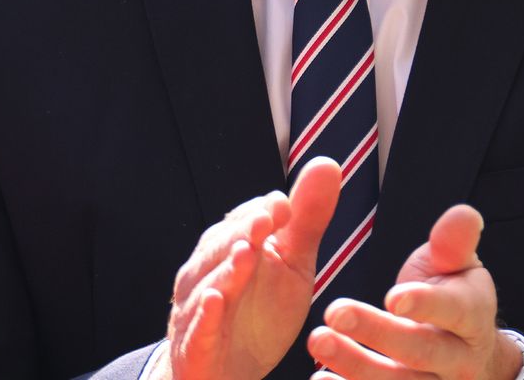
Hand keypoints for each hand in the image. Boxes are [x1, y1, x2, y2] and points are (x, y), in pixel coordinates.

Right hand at [151, 157, 340, 379]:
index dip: (263, 213)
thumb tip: (327, 164)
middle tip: (265, 219)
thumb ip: (306, 220)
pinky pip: (199, 328)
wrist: (225, 370)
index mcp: (230, 247)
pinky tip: (217, 301)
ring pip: (209, 284)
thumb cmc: (258, 312)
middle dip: (242, 233)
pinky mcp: (196, 345)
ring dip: (226, 269)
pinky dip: (206, 315)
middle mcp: (208, 273)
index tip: (284, 205)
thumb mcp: (292, 265)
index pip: (244, 221)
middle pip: (222, 248)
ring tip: (246, 253)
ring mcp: (198, 309)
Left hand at [307, 205, 518, 379]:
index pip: (453, 311)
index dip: (425, 304)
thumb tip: (463, 214)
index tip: (393, 297)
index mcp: (471, 317)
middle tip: (336, 312)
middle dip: (377, 332)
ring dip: (355, 365)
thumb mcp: (459, 268)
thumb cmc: (454, 299)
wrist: (468, 355)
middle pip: (420, 350)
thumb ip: (454, 243)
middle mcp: (457, 359)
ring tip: (319, 342)